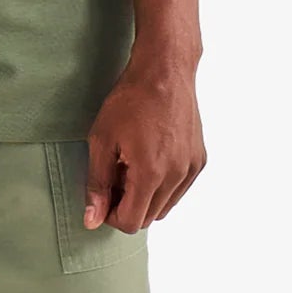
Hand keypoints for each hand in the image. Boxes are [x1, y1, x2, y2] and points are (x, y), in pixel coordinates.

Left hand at [83, 54, 206, 232]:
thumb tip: (92, 220)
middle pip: (149, 218)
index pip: (132, 222)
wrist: (164, 70)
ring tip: (132, 166)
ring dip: (145, 197)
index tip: (103, 195)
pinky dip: (162, 186)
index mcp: (151, 173)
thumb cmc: (130, 100)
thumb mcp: (102, 141)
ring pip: (165, 206)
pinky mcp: (199, 160)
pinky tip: (150, 158)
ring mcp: (191, 168)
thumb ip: (97, 184)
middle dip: (127, 205)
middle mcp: (177, 175)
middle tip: (115, 176)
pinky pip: (179, 190)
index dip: (111, 215)